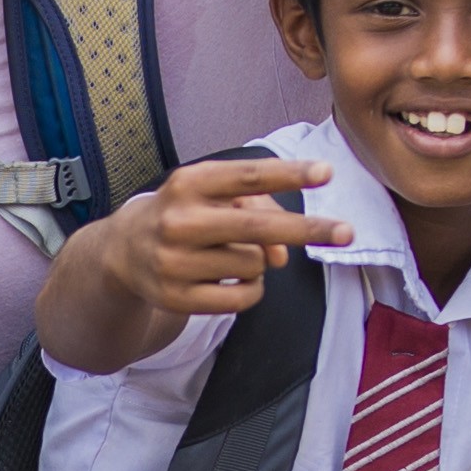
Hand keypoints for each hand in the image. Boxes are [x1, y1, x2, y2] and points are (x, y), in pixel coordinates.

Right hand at [96, 151, 353, 322]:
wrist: (123, 251)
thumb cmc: (184, 213)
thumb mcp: (210, 195)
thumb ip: (254, 208)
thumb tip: (284, 254)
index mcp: (188, 184)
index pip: (247, 176)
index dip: (289, 174)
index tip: (327, 172)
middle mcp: (179, 220)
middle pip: (257, 226)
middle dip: (307, 229)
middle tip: (347, 232)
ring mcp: (176, 262)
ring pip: (254, 264)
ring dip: (260, 262)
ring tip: (234, 255)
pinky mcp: (178, 298)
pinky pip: (243, 297)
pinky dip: (252, 290)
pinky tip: (235, 280)